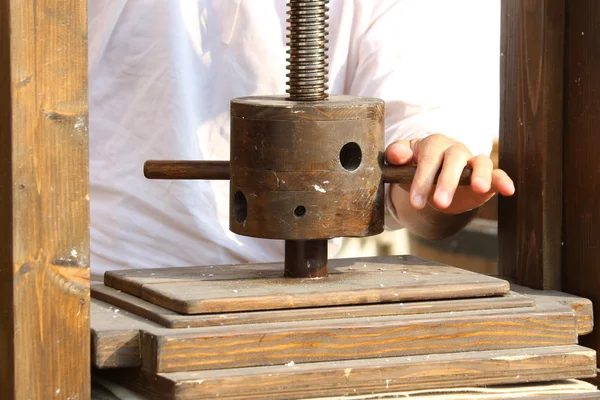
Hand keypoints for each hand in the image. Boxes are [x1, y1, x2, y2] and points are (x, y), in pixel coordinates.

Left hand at [386, 134, 514, 214]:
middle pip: (455, 158)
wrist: (431, 183)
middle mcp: (455, 150)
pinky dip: (504, 180)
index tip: (416, 202)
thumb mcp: (402, 164)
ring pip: (480, 162)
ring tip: (478, 188)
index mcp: (433, 144)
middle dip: (447, 181)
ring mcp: (472, 162)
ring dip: (480, 175)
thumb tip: (396, 154)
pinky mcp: (487, 176)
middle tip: (440, 203)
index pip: (429, 157)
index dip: (422, 179)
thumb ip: (397, 156)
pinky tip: (509, 190)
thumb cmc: (415, 169)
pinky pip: (498, 174)